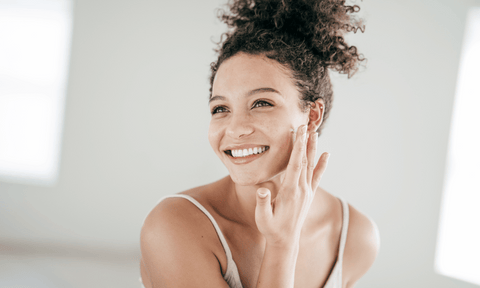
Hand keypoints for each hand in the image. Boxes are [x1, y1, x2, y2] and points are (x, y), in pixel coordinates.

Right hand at [255, 124, 329, 246]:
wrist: (285, 241)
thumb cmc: (271, 228)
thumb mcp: (262, 218)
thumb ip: (262, 203)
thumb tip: (262, 190)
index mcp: (290, 191)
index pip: (295, 164)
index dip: (298, 147)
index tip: (299, 132)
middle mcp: (302, 189)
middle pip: (305, 161)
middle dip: (306, 142)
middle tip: (307, 125)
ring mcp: (307, 192)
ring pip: (312, 166)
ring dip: (313, 148)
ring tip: (315, 133)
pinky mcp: (309, 194)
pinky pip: (317, 176)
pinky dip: (323, 165)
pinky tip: (327, 154)